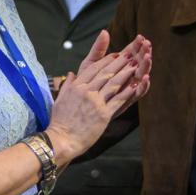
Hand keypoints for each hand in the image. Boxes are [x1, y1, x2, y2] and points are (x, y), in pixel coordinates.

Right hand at [46, 31, 151, 164]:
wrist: (61, 140)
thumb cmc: (59, 122)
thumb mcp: (60, 99)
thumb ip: (67, 85)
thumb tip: (71, 73)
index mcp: (76, 87)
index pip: (93, 68)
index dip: (106, 60)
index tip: (115, 54)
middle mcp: (86, 91)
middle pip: (106, 73)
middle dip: (119, 62)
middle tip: (129, 54)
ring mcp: (95, 102)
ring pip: (113, 83)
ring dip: (126, 73)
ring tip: (135, 65)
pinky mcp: (103, 114)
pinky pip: (118, 100)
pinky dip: (127, 92)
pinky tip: (135, 85)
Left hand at [74, 31, 152, 114]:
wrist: (76, 109)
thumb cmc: (83, 86)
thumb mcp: (89, 65)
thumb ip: (98, 49)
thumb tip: (104, 31)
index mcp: (117, 67)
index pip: (130, 53)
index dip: (136, 45)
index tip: (141, 37)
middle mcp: (125, 77)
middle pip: (138, 63)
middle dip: (143, 53)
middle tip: (147, 45)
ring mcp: (126, 89)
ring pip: (140, 76)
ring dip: (145, 67)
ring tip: (148, 57)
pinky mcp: (126, 101)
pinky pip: (137, 93)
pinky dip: (142, 86)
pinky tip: (145, 77)